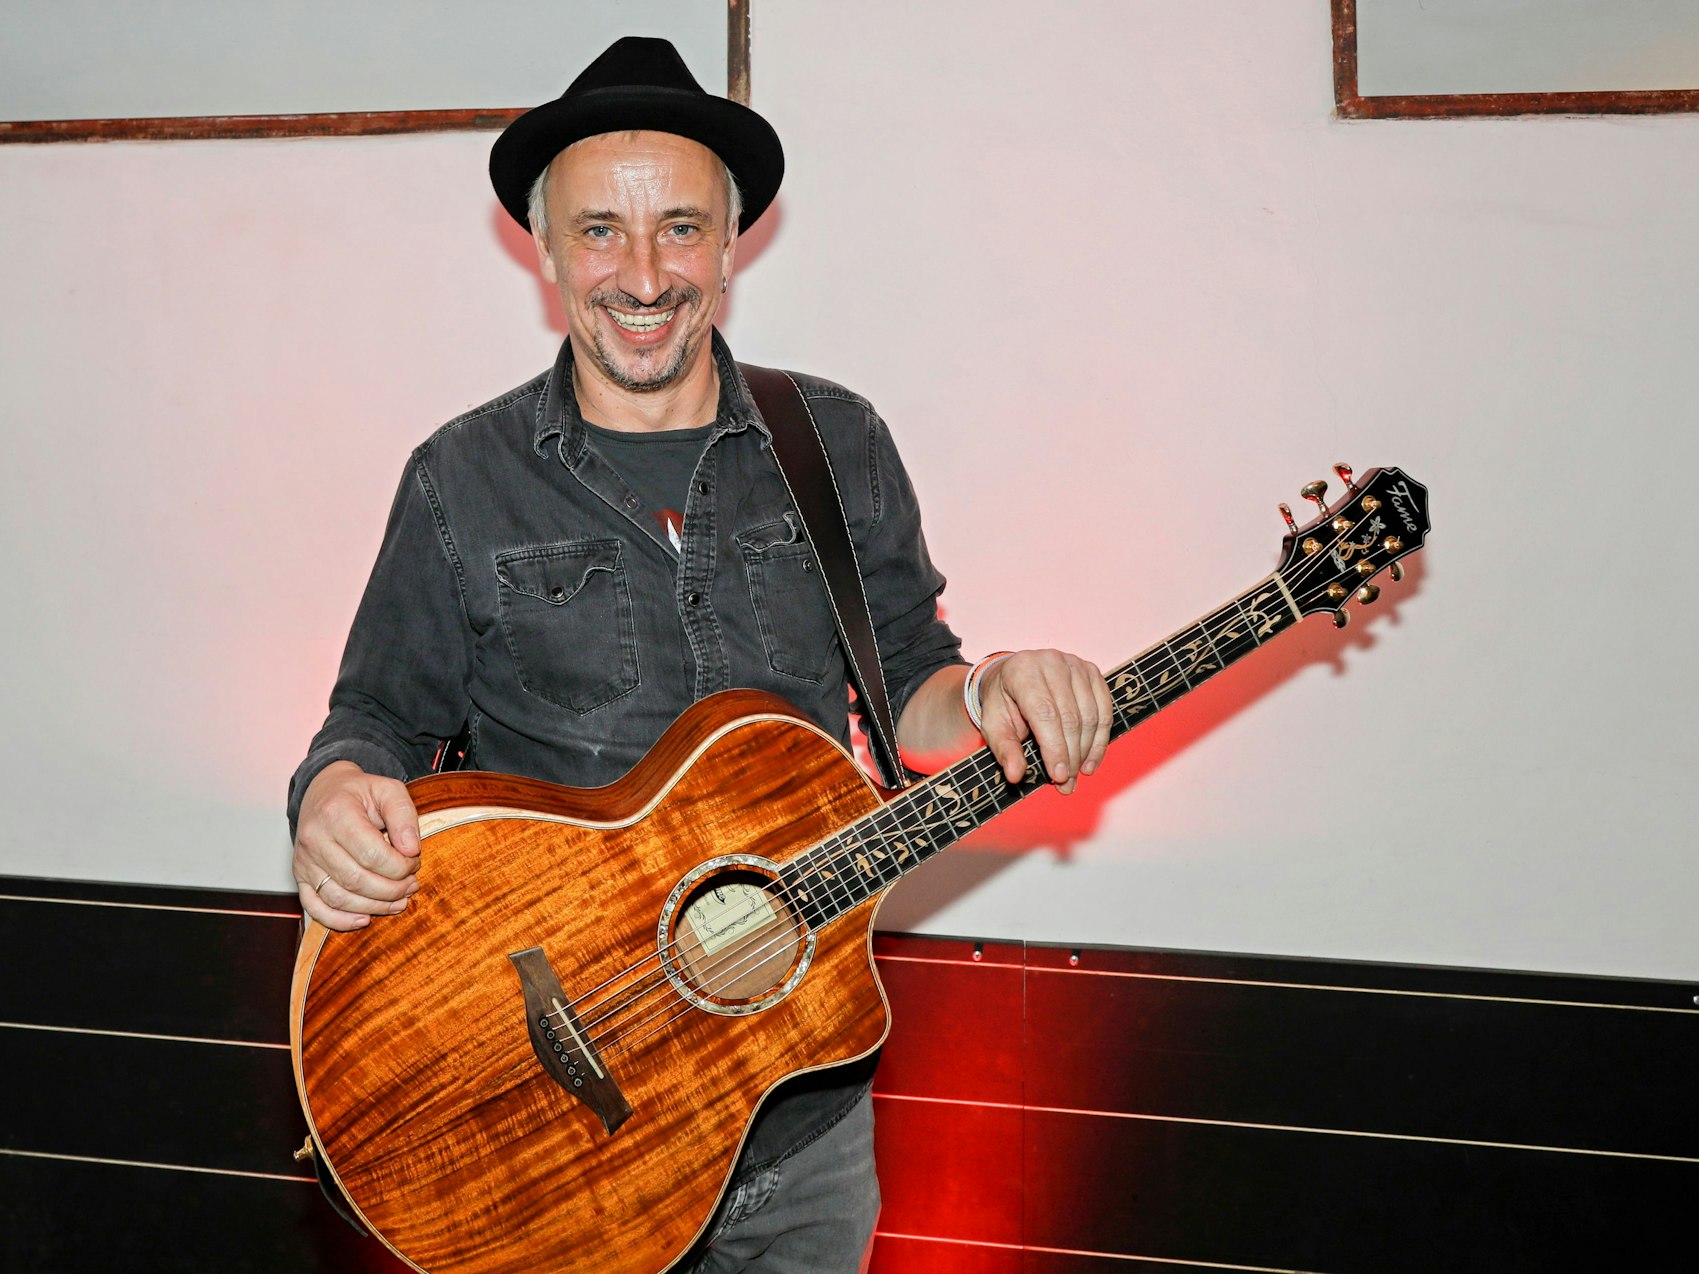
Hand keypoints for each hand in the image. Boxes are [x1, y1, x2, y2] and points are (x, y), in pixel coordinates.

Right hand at [293, 761, 421, 930]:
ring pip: (338, 898)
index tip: (415, 862)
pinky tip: (365, 919)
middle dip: (392, 889)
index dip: (400, 866)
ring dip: (374, 906)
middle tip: (412, 884)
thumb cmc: (359, 792)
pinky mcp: (300, 876)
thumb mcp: (388, 790)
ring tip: (399, 900)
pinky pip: (314, 907)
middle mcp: (314, 839)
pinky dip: (339, 921)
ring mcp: (304, 860)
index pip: (372, 854)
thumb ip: (404, 816)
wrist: (323, 792)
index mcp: (336, 813)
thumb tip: (411, 850)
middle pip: (357, 880)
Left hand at [976, 650, 1111, 794]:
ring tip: (1075, 775)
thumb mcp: (993, 724)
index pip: (1044, 713)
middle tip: (1066, 784)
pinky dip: (1100, 740)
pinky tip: (1090, 761)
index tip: (1058, 777)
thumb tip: (1016, 775)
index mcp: (1022, 671)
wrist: (1013, 675)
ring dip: (1086, 752)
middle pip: (1070, 717)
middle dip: (1070, 756)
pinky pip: (1104, 711)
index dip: (1054, 748)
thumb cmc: (1003, 701)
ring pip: (1090, 716)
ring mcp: (1075, 664)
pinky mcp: (1092, 672)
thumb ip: (1004, 749)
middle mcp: (1051, 662)